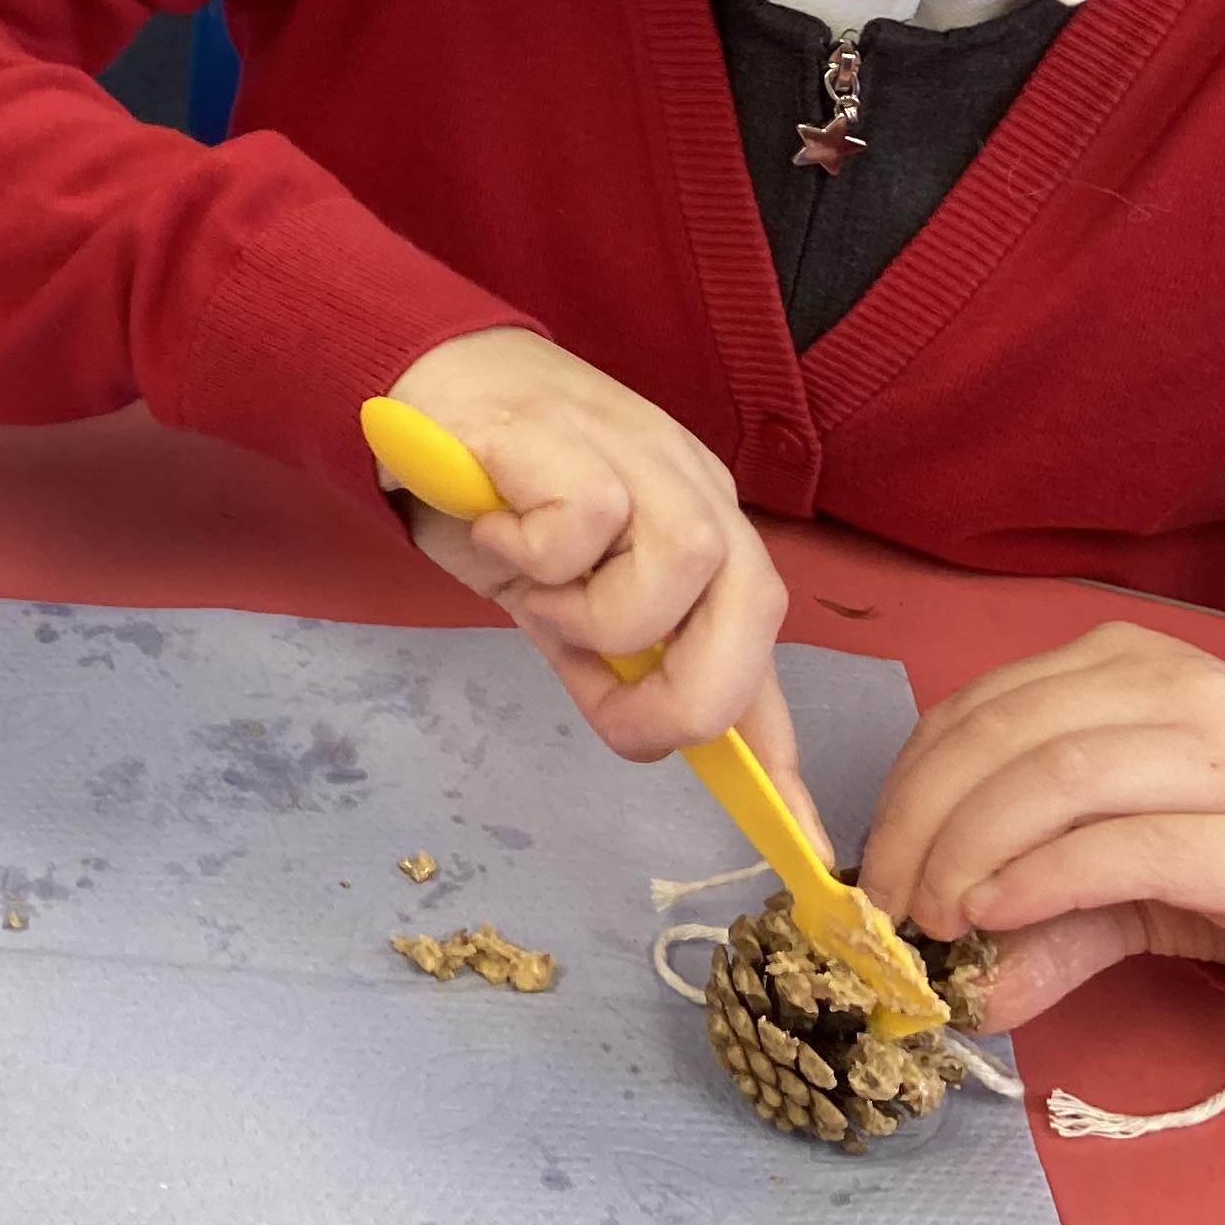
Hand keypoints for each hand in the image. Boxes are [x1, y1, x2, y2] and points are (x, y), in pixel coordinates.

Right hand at [388, 329, 805, 813]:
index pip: (763, 641)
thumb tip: (671, 747)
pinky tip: (495, 529)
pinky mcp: (573, 434)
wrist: (423, 388)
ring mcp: (641, 452)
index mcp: (704, 530)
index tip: (801, 836)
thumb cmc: (500, 493)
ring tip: (537, 592)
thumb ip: (620, 662)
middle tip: (606, 702)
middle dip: (690, 691)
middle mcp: (693, 489)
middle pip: (757, 604)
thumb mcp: (567, 596)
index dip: (781, 743)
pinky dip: (537, 551)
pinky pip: (587, 520)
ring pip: (684, 564)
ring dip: (599, 613)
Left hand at [856, 622, 1224, 1030]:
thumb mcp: (1128, 866)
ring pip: (1055, 780)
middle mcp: (1173, 691)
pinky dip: (1041, 878)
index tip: (875, 860)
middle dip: (924, 822)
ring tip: (936, 917)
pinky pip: (1124, 846)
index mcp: (1124, 665)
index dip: (909, 783)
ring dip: (970, 852)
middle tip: (891, 903)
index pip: (979, 708)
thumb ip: (1039, 910)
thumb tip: (954, 986)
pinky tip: (995, 913)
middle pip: (1003, 738)